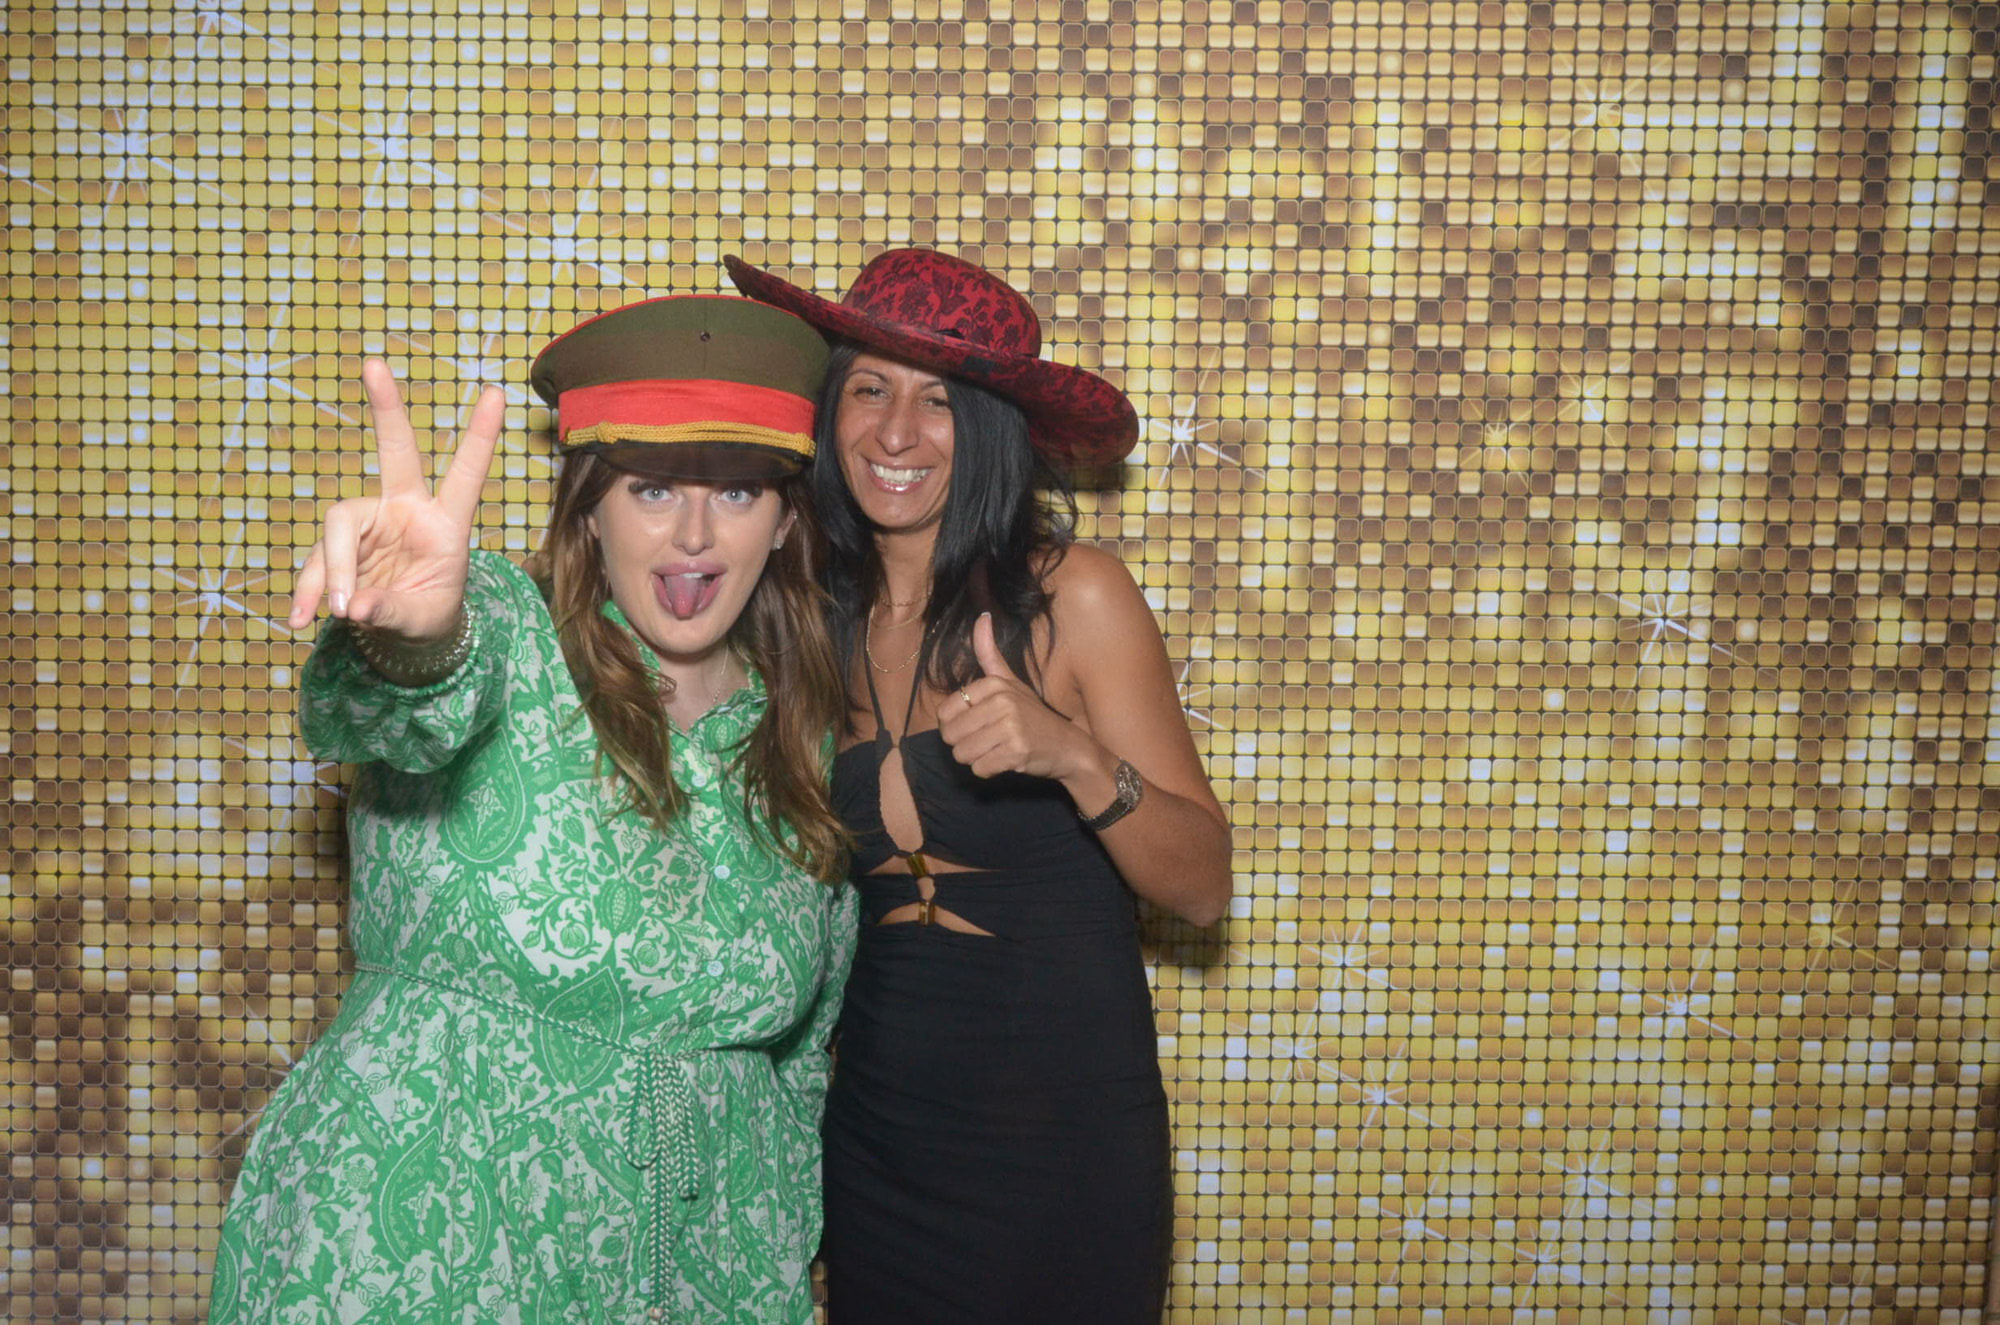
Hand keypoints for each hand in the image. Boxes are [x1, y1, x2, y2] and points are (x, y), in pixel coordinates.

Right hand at [288, 359, 503, 641]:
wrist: (403, 636)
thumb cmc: (428, 617)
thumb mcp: (422, 619)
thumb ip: (392, 610)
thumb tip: (353, 606)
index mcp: (445, 524)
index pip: (465, 476)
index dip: (479, 437)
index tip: (496, 392)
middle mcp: (406, 511)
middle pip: (395, 452)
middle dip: (386, 408)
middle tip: (374, 364)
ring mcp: (369, 523)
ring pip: (338, 528)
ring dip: (331, 573)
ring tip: (340, 614)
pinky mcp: (338, 544)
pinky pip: (315, 562)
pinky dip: (308, 590)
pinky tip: (299, 618)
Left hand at [936, 613, 1099, 781]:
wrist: (1068, 747)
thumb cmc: (1033, 716)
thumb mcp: (1012, 682)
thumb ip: (990, 654)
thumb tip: (981, 616)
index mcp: (995, 684)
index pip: (945, 712)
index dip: (955, 725)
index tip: (979, 724)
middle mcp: (1002, 702)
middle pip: (951, 736)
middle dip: (965, 745)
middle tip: (989, 740)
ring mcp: (1010, 727)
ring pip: (963, 754)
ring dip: (976, 759)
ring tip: (998, 750)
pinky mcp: (1016, 752)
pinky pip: (979, 769)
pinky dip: (989, 770)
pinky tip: (1007, 761)